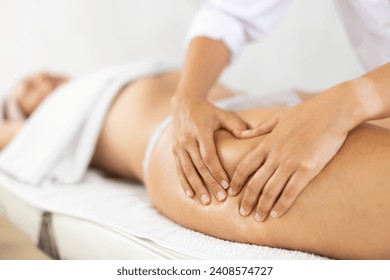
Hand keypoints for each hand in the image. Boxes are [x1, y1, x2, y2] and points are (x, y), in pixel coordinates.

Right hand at [172, 95, 247, 203]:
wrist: (184, 103)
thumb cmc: (208, 111)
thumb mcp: (222, 114)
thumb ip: (236, 124)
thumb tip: (247, 135)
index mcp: (200, 131)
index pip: (208, 156)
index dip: (217, 172)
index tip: (227, 185)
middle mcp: (187, 140)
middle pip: (199, 166)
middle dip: (210, 184)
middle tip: (221, 199)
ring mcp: (179, 146)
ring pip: (187, 170)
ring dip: (197, 187)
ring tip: (206, 201)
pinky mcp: (174, 150)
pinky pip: (179, 169)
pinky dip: (184, 183)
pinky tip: (190, 195)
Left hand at [229, 89, 353, 220]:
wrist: (334, 111)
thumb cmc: (307, 112)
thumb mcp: (278, 117)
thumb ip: (259, 128)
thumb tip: (242, 134)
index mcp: (267, 143)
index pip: (244, 166)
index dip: (236, 181)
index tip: (231, 192)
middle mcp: (275, 155)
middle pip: (254, 183)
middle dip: (246, 200)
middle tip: (242, 212)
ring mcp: (291, 163)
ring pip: (270, 191)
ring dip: (262, 207)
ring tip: (258, 218)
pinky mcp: (308, 169)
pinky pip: (291, 192)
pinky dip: (282, 205)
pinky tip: (277, 214)